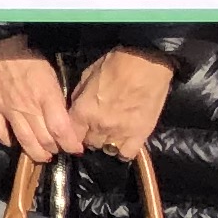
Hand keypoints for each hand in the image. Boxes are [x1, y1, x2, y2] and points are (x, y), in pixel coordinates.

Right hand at [0, 44, 79, 162]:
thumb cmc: (29, 54)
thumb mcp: (52, 73)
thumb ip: (57, 96)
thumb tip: (63, 115)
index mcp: (47, 96)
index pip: (62, 130)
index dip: (70, 144)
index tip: (76, 149)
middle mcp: (29, 107)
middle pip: (44, 139)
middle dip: (55, 149)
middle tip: (59, 151)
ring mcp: (8, 110)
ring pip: (24, 141)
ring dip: (36, 152)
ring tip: (42, 156)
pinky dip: (7, 141)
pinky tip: (13, 143)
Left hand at [68, 46, 174, 162]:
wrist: (146, 63)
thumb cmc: (114, 64)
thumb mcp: (86, 76)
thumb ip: (79, 97)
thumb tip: (76, 110)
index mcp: (83, 111)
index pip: (71, 135)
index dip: (74, 134)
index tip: (79, 130)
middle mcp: (99, 126)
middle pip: (89, 143)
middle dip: (90, 136)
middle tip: (97, 128)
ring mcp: (120, 132)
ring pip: (107, 150)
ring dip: (107, 143)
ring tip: (111, 134)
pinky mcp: (140, 134)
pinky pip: (127, 154)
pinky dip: (124, 151)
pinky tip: (124, 142)